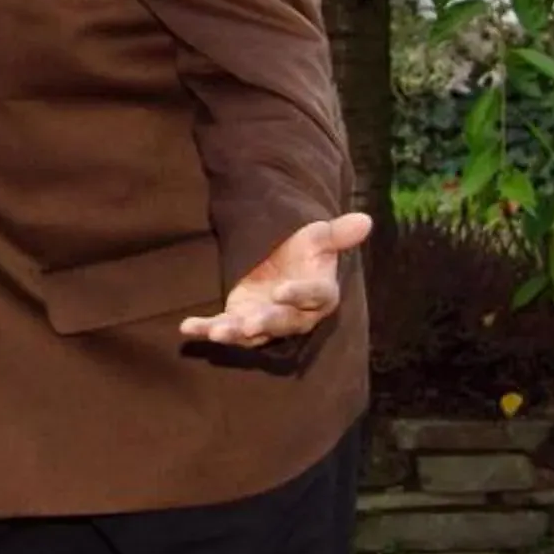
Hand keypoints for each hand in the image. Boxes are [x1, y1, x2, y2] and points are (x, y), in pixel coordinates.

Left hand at [180, 213, 371, 347]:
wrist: (283, 261)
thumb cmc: (305, 250)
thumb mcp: (318, 236)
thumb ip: (337, 233)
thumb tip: (366, 219)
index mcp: (320, 293)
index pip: (313, 296)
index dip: (299, 294)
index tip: (282, 292)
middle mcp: (295, 314)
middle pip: (283, 321)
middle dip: (265, 323)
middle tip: (248, 325)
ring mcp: (267, 321)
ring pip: (253, 333)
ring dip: (233, 334)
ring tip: (215, 333)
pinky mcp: (242, 320)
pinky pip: (224, 328)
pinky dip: (205, 329)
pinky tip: (187, 328)